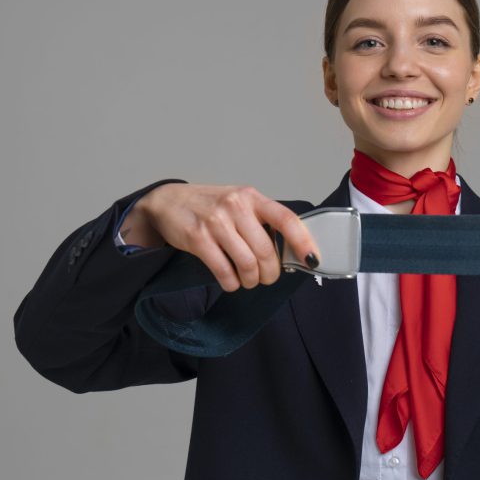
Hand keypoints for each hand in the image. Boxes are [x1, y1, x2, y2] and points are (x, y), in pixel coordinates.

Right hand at [136, 183, 319, 290]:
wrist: (167, 202)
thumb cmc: (209, 206)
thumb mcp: (239, 203)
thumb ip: (261, 221)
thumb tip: (290, 250)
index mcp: (252, 197)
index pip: (286, 219)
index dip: (302, 242)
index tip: (312, 259)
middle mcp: (235, 206)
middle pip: (266, 250)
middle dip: (271, 272)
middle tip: (267, 278)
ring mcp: (216, 222)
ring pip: (247, 263)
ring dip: (252, 280)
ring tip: (249, 280)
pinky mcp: (197, 238)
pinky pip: (224, 270)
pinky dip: (231, 282)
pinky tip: (231, 281)